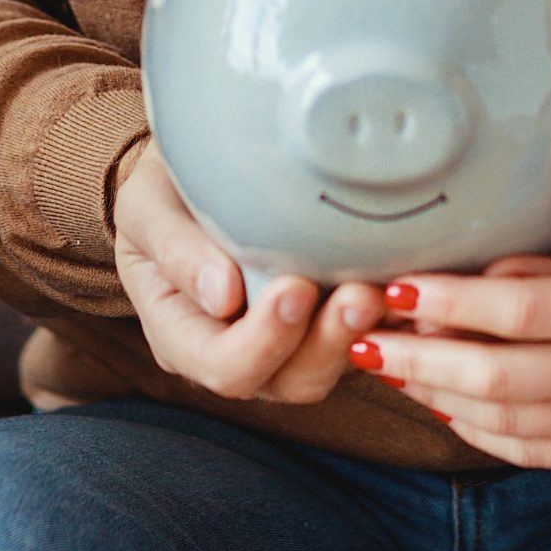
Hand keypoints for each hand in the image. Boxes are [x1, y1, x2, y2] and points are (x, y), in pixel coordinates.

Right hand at [112, 143, 382, 402]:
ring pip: (330, 367)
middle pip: (287, 380)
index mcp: (181, 335)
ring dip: (360, 333)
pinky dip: (384, 319)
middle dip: (326, 343)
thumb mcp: (147, 208)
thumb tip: (222, 294)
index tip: (294, 288)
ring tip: (383, 288)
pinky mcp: (324, 322)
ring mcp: (285, 344)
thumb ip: (174, 249)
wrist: (192, 171)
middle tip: (359, 293)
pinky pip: (358, 337)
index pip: (221, 366)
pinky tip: (403, 282)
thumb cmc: (161, 191)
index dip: (263, 341)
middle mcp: (235, 352)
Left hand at [358, 158, 550, 470]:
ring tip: (386, 368)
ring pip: (511, 421)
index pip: (524, 311)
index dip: (452, 301)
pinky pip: (540, 452)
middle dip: (421, 359)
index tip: (396, 284)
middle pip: (499, 376)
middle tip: (359, 337)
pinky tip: (448, 409)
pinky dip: (486, 435)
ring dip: (440, 398)